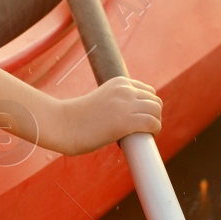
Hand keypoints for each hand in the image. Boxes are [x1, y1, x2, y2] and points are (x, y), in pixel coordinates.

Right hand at [40, 76, 162, 155]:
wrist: (64, 125)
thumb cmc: (79, 118)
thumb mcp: (102, 101)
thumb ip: (116, 102)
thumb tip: (129, 117)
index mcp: (119, 82)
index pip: (147, 91)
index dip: (147, 107)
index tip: (141, 119)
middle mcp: (125, 90)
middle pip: (155, 100)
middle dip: (153, 115)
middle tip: (143, 129)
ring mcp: (126, 104)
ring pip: (156, 111)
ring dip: (155, 123)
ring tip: (144, 133)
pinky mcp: (126, 121)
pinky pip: (153, 123)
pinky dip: (154, 131)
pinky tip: (147, 137)